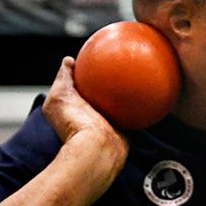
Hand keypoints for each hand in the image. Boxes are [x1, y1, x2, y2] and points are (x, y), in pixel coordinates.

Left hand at [42, 57, 127, 172]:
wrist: (96, 148)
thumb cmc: (74, 124)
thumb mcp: (60, 96)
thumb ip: (62, 77)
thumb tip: (69, 60)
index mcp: (74, 106)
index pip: (78, 83)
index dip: (84, 70)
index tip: (93, 57)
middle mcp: (89, 113)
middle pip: (98, 91)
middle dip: (104, 79)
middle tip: (115, 60)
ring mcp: (106, 121)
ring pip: (116, 100)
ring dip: (123, 89)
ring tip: (134, 70)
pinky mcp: (122, 126)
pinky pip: (132, 109)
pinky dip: (138, 100)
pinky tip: (145, 87)